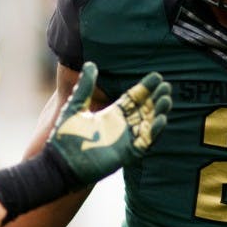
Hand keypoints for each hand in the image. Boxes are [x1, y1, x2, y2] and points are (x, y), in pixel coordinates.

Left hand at [47, 61, 170, 184]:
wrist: (60, 162)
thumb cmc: (65, 136)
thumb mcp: (76, 106)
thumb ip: (85, 86)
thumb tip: (90, 64)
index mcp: (110, 115)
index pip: (132, 99)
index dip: (145, 88)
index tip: (156, 77)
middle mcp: (120, 127)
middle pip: (144, 110)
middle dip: (156, 99)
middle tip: (166, 86)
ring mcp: (125, 140)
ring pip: (148, 124)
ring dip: (158, 112)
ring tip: (166, 100)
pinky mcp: (126, 154)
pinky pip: (144, 142)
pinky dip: (154, 131)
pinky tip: (161, 119)